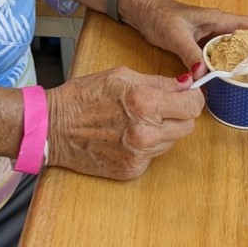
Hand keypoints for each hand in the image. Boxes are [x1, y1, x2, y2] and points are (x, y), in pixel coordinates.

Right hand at [46, 66, 202, 178]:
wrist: (53, 127)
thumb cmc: (83, 96)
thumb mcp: (121, 75)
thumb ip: (158, 82)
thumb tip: (187, 84)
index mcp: (144, 102)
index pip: (192, 106)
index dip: (194, 98)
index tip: (189, 94)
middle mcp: (145, 132)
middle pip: (188, 126)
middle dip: (180, 113)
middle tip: (163, 105)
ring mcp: (139, 155)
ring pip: (172, 141)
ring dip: (164, 129)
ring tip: (138, 119)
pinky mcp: (131, 170)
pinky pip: (153, 155)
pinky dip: (147, 145)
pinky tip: (126, 135)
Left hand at [120, 0, 247, 89]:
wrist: (144, 13)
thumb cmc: (160, 16)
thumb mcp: (175, 34)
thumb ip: (190, 53)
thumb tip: (203, 74)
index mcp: (221, 20)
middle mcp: (222, 30)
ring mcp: (215, 41)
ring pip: (244, 56)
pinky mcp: (205, 51)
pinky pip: (228, 64)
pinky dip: (238, 75)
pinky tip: (242, 89)